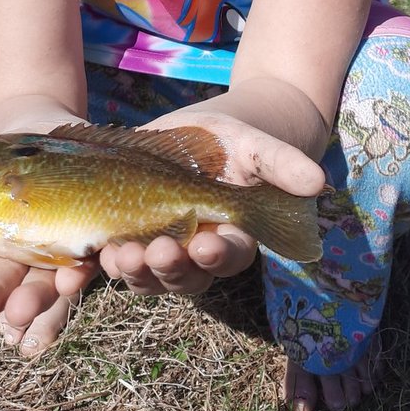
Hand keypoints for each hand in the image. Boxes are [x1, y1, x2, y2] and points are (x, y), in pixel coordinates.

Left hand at [59, 106, 324, 299]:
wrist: (200, 134)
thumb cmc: (238, 140)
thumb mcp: (258, 145)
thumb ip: (284, 164)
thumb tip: (318, 183)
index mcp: (231, 237)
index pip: (228, 256)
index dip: (218, 255)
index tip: (208, 245)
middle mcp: (194, 252)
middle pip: (183, 276)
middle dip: (169, 268)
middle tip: (157, 253)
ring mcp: (158, 246)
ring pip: (146, 275)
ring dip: (133, 271)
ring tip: (119, 256)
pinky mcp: (125, 234)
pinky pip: (113, 259)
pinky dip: (102, 261)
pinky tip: (91, 254)